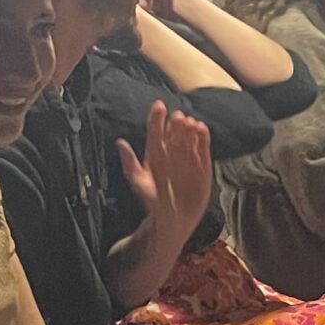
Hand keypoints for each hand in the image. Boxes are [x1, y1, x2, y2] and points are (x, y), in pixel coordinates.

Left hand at [117, 101, 212, 261]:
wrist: (174, 218)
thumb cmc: (153, 201)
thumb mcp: (139, 183)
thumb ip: (130, 164)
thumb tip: (120, 142)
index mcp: (155, 154)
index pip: (156, 132)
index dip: (157, 119)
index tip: (159, 106)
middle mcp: (172, 153)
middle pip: (174, 132)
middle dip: (175, 123)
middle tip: (177, 116)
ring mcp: (188, 158)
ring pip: (189, 137)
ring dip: (190, 128)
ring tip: (190, 122)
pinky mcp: (203, 165)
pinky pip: (203, 148)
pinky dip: (203, 138)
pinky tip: (202, 129)